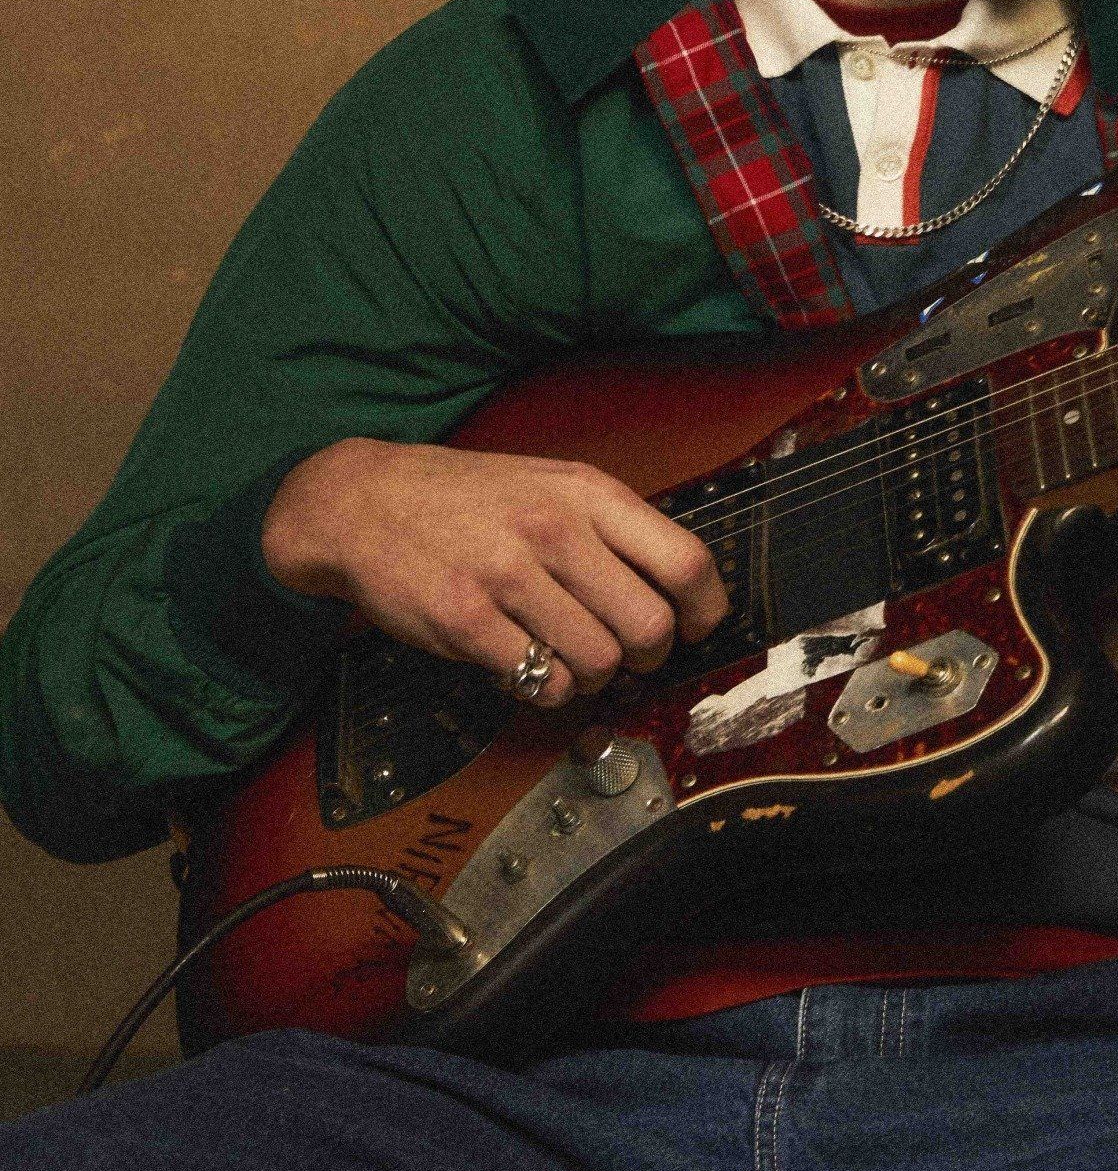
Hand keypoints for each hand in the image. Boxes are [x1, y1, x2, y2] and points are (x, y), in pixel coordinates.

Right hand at [261, 439, 728, 707]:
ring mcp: (507, 576)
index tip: (696, 628)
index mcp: (586, 494)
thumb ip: (611, 529)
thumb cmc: (465, 498)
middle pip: (649, 627)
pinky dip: (544, 686)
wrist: (359, 501)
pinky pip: (541, 682)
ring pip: (599, 662)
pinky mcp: (466, 620)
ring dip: (591, 675)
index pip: (685, 561)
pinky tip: (526, 662)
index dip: (705, 610)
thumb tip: (677, 590)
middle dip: (647, 657)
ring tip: (565, 656)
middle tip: (624, 654)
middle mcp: (553, 531)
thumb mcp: (550, 484)